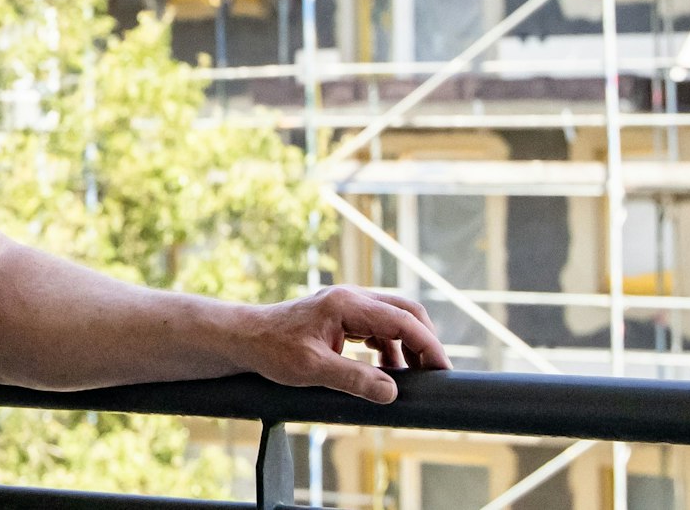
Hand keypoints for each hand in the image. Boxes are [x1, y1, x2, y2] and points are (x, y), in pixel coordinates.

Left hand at [236, 286, 451, 403]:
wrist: (245, 339)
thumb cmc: (273, 350)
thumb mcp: (313, 369)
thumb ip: (354, 379)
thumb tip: (393, 392)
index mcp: (347, 304)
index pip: (403, 320)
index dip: (428, 346)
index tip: (444, 372)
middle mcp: (351, 298)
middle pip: (405, 311)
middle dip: (424, 341)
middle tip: (435, 375)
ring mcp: (347, 305)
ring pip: (393, 319)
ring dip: (408, 347)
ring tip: (414, 380)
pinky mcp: (342, 317)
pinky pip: (378, 328)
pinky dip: (390, 349)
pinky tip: (388, 373)